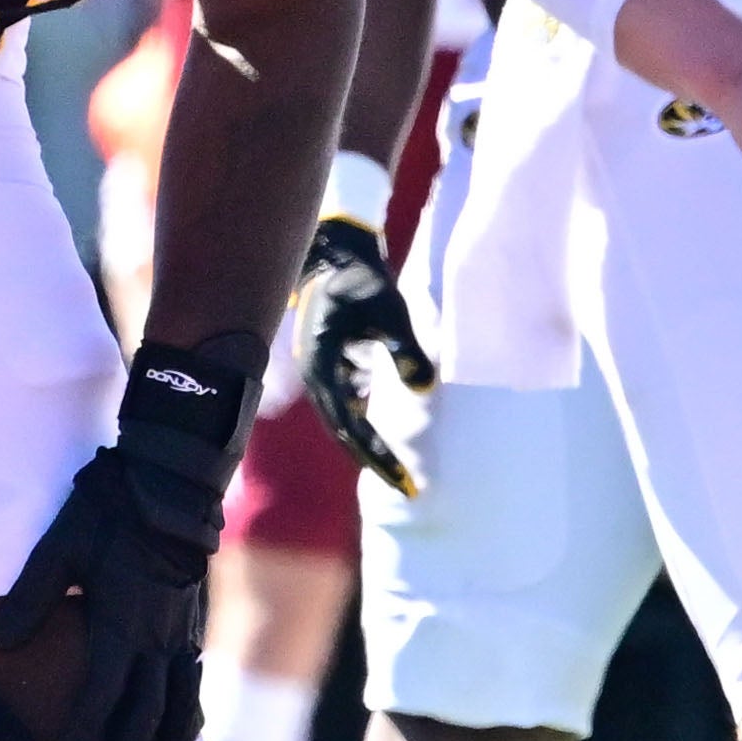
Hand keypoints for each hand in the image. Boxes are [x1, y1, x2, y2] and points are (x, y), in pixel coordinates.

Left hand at [0, 337, 249, 740]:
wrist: (171, 479)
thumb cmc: (109, 509)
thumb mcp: (60, 544)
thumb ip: (32, 596)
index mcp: (121, 619)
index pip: (102, 690)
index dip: (85, 732)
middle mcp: (157, 635)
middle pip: (144, 711)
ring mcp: (181, 631)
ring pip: (179, 702)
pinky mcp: (193, 623)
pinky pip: (194, 679)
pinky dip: (190, 713)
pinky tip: (186, 732)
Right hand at [294, 214, 437, 495]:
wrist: (334, 252)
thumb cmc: (361, 279)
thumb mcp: (390, 311)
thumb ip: (407, 349)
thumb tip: (425, 387)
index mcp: (323, 367)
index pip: (351, 427)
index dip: (378, 456)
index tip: (404, 481)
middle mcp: (316, 376)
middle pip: (344, 432)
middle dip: (374, 460)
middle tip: (409, 488)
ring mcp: (318, 371)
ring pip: (342, 420)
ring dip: (366, 444)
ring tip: (397, 469)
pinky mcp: (326, 364)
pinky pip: (343, 402)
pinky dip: (361, 421)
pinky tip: (378, 434)